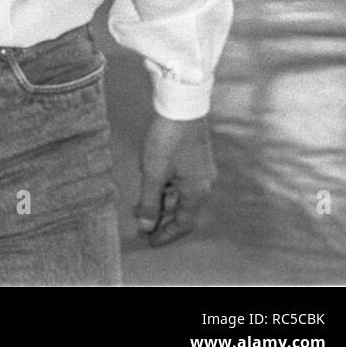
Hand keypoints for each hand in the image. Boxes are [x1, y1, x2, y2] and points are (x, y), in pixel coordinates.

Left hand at [135, 113, 215, 246]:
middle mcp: (204, 184)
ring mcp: (202, 170)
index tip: (149, 241)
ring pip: (181, 195)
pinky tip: (152, 184)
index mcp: (198, 192)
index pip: (183, 223)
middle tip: (141, 224)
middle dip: (162, 219)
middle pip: (183, 210)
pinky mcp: (196, 157)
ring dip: (163, 202)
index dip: (166, 234)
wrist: (181, 105)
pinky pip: (181, 182)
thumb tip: (146, 226)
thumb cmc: (167, 139)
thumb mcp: (154, 172)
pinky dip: (167, 188)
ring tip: (141, 206)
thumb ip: (150, 201)